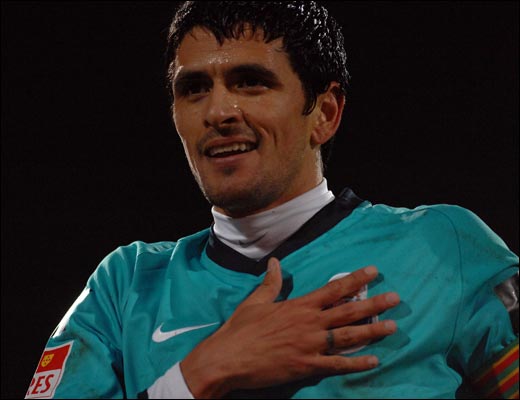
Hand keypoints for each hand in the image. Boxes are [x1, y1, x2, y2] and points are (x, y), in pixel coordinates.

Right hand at [180, 257, 399, 397]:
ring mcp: (310, 345)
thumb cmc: (241, 329)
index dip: (355, 280)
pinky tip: (374, 361)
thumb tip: (275, 262)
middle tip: (395, 299)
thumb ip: (270, 283)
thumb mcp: (255, 301)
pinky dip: (356, 364)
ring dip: (372, 332)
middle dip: (374, 304)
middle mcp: (310, 323)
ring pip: (348, 337)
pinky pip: (337, 365)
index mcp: (299, 306)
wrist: (228, 359)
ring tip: (392, 327)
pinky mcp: (307, 366)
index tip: (373, 272)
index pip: (333, 289)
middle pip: (348, 311)